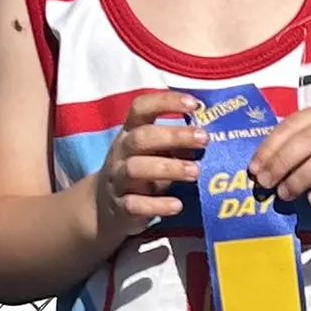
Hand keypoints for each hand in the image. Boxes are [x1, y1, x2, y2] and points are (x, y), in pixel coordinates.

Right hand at [87, 91, 203, 243]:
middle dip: (174, 136)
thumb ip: (175, 144)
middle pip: (141, 137)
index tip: (194, 104)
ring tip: (196, 172)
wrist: (104, 209)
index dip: (165, 102)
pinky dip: (157, 205)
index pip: (140, 108)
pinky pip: (135, 205)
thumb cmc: (140, 172)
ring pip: (136, 168)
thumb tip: (207, 135)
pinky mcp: (120, 207)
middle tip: (204, 139)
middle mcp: (121, 152)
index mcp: (130, 133)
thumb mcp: (153, 153)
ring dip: (168, 168)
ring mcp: (118, 179)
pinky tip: (177, 205)